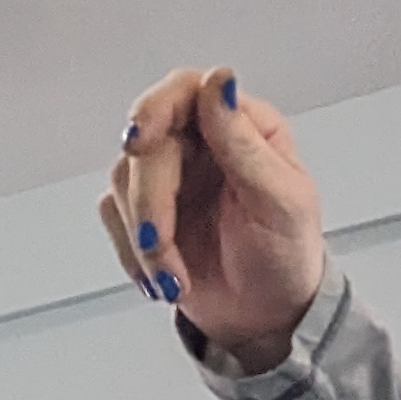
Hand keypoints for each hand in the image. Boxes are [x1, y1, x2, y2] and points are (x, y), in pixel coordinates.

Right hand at [99, 71, 324, 368]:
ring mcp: (169, 173)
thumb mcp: (282, 203)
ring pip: (123, 179)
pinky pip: (113, 215)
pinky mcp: (144, 207)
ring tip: (176, 277)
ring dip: (145, 237)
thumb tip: (219, 83)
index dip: (155, 108)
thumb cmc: (287, 258)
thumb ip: (246, 144)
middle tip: (163, 249)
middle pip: (147, 144)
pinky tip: (165, 276)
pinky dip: (133, 253)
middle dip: (150, 203)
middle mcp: (200, 141)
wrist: (268, 316)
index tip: (139, 141)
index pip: (186, 90)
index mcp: (241, 126)